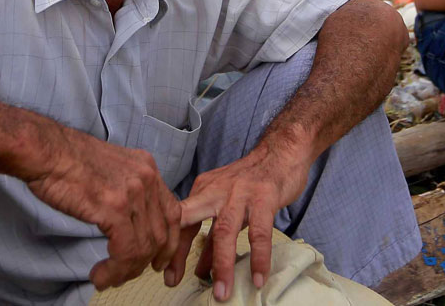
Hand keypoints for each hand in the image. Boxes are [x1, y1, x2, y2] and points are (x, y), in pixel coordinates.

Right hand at [24, 126, 182, 289]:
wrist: (44, 151)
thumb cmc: (66, 159)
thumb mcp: (110, 169)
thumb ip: (128, 191)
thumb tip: (133, 225)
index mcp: (147, 167)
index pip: (173, 212)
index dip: (170, 243)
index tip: (163, 264)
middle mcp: (146, 178)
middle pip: (162, 233)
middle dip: (148, 262)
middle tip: (128, 275)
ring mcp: (132, 193)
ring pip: (144, 247)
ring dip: (126, 271)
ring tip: (107, 278)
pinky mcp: (115, 208)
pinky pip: (125, 251)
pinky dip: (115, 270)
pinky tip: (100, 275)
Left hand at [175, 144, 311, 300]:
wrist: (279, 153)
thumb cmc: (250, 183)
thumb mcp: (226, 205)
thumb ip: (213, 235)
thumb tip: (201, 270)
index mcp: (202, 191)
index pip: (179, 220)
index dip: (171, 248)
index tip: (165, 274)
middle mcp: (215, 191)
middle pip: (189, 221)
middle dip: (178, 252)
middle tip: (172, 281)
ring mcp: (239, 193)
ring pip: (224, 231)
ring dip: (221, 264)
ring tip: (222, 292)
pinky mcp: (264, 197)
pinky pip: (260, 232)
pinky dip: (258, 257)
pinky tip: (257, 277)